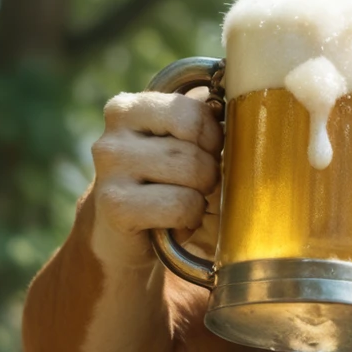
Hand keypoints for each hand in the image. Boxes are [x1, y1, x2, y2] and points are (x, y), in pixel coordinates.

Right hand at [90, 91, 220, 268]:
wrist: (125, 241)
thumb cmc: (161, 187)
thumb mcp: (175, 147)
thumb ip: (198, 126)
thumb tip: (241, 119)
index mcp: (127, 110)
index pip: (192, 113)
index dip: (212, 138)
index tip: (205, 155)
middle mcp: (112, 137)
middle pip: (195, 147)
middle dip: (208, 173)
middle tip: (195, 188)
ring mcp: (109, 171)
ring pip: (191, 173)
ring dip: (200, 197)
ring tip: (184, 204)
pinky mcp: (115, 205)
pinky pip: (180, 205)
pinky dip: (189, 217)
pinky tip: (175, 223)